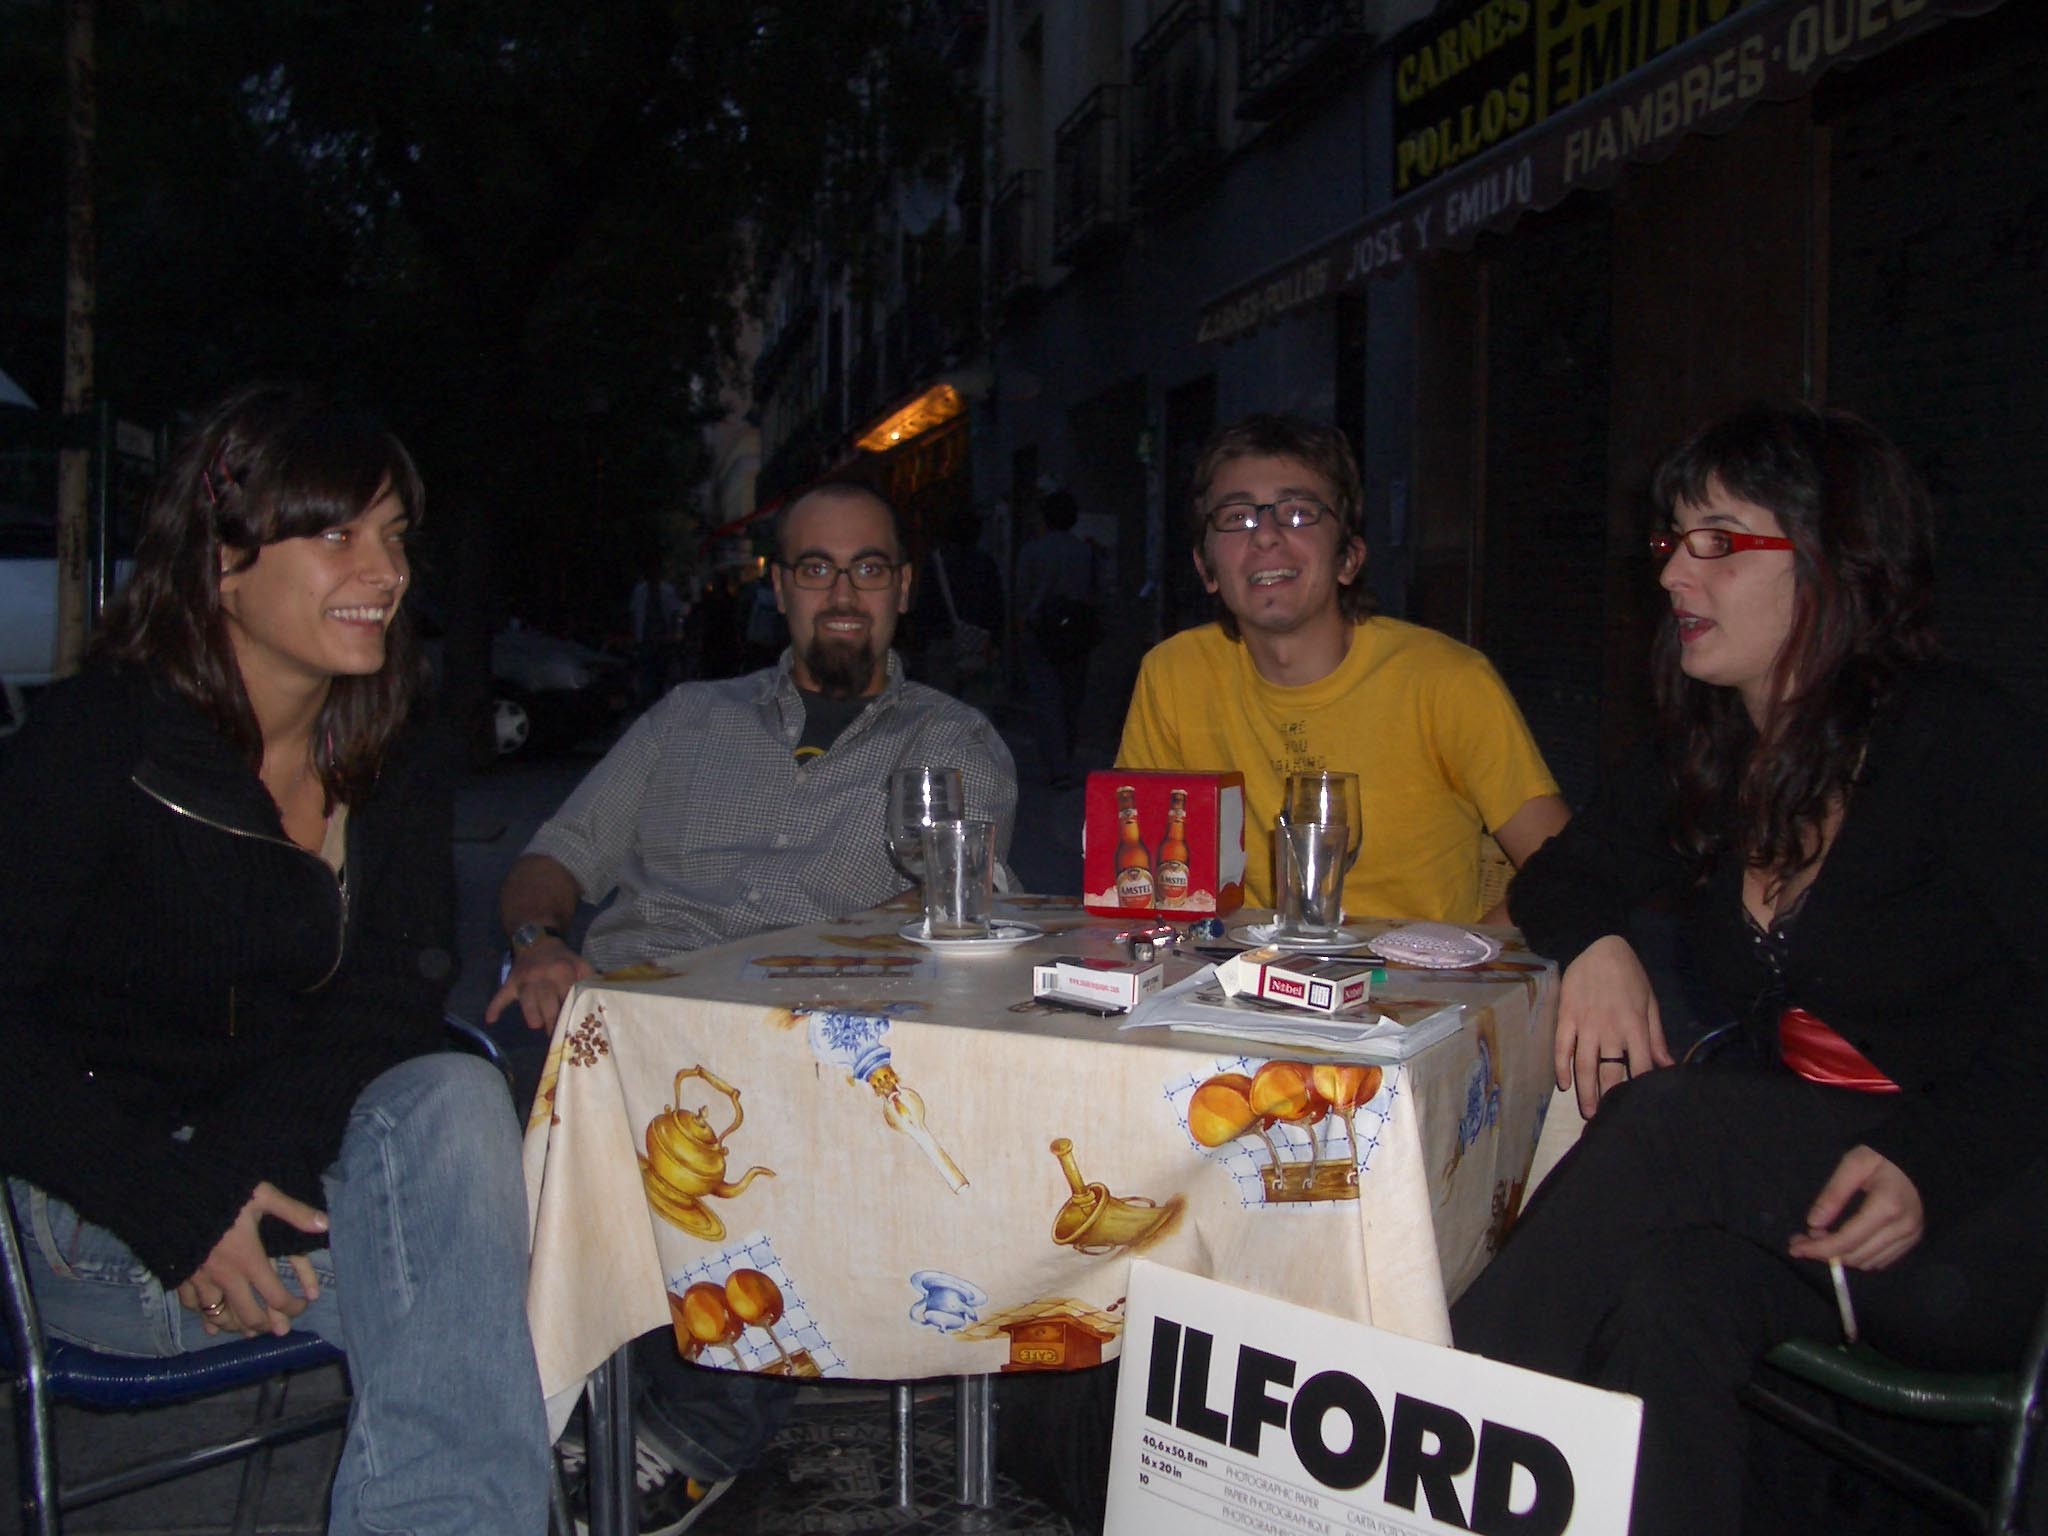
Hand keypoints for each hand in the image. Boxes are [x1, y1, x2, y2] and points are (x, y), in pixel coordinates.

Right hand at [175, 1183, 327, 1336]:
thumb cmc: (222, 1193)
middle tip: (278, 1328)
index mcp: (248, 1259)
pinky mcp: (179, 1276)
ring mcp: (199, 1279)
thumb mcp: (262, 1195)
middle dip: (266, 1325)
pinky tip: (212, 1323)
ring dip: (236, 1326)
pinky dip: (205, 1316)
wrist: (172, 1194)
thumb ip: (294, 1211)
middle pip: (247, 1315)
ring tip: (249, 1330)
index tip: (301, 1307)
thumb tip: (326, 1223)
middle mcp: (224, 1276)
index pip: (276, 1297)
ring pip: (219, 1316)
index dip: (292, 1307)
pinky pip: (192, 1306)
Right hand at [485, 935, 593, 1031]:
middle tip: (557, 1034)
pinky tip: (491, 1019)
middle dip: (552, 1022)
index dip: (571, 1012)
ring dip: (533, 1017)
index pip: (567, 997)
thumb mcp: (580, 964)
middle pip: (547, 1005)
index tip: (574, 1028)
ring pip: (527, 1004)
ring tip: (538, 1024)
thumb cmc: (562, 958)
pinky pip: (501, 995)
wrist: (537, 941)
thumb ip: (591, 979)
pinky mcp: (511, 983)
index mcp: (562, 973)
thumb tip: (602, 997)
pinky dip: (495, 1007)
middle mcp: (542, 978)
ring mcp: (524, 981)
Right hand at [1555, 934, 1674, 1118]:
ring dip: (1585, 1091)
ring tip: (1587, 1112)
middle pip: (1609, 1071)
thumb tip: (1668, 1066)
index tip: (1639, 1107)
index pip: (1640, 1066)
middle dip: (1609, 1098)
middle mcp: (1610, 1029)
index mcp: (1634, 1026)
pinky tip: (1563, 1084)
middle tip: (1607, 1120)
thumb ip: (1656, 1036)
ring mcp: (1586, 1024)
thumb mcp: (1650, 1003)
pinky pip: (1562, 1047)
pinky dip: (1561, 1067)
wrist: (1600, 947)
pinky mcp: (1567, 1017)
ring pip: (1584, 1064)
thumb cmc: (1630, 976)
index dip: (1639, 1089)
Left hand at [1788, 1146, 1924, 1270]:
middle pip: (1856, 1256)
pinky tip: (1845, 1241)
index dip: (1819, 1248)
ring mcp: (1910, 1236)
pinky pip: (1882, 1259)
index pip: (1847, 1240)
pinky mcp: (1914, 1239)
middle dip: (1825, 1253)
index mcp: (1886, 1208)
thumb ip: (1834, 1194)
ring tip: (1822, 1238)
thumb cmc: (1886, 1156)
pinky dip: (1860, 1256)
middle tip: (1803, 1239)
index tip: (1795, 1247)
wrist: (1925, 1158)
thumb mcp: (1855, 1165)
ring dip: (1842, 1256)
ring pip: (1869, 1262)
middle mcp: (1901, 1229)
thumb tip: (1813, 1223)